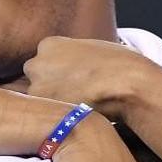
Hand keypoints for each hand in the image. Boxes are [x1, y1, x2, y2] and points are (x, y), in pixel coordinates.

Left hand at [23, 36, 155, 119]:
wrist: (126, 84)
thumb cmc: (119, 65)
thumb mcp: (92, 47)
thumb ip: (74, 55)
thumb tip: (74, 65)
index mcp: (49, 44)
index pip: (42, 60)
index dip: (55, 72)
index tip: (69, 80)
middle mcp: (36, 63)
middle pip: (34, 77)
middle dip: (48, 85)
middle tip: (70, 94)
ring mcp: (36, 86)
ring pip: (37, 97)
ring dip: (51, 102)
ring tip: (76, 106)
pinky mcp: (43, 108)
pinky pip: (43, 115)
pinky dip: (55, 117)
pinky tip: (73, 116)